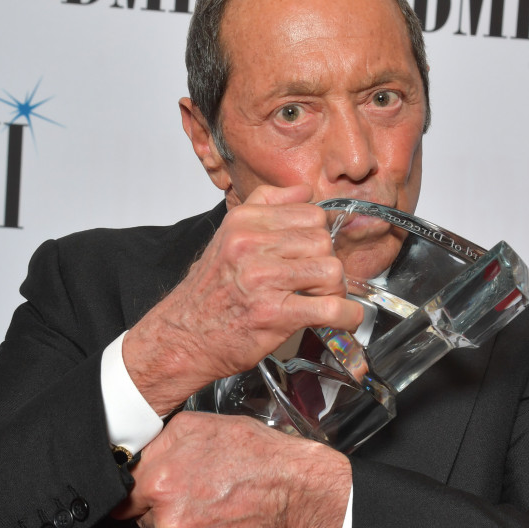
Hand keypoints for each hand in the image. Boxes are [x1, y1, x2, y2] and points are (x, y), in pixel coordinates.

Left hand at [112, 412, 351, 527]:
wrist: (293, 486)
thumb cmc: (250, 452)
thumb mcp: (194, 426)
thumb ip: (154, 445)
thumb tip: (132, 460)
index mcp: (157, 484)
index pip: (124, 500)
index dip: (137, 494)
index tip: (147, 494)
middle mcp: (168, 520)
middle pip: (148, 521)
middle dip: (165, 508)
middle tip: (196, 492)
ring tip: (215, 505)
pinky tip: (224, 524)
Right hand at [122, 183, 363, 415]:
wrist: (183, 337)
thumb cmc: (209, 293)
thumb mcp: (228, 235)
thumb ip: (266, 205)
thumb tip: (303, 190)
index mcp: (244, 221)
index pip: (309, 212)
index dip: (318, 236)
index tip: (312, 254)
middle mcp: (251, 245)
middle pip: (323, 241)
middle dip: (327, 262)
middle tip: (317, 281)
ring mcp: (263, 278)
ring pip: (331, 270)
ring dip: (336, 290)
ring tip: (321, 299)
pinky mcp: (274, 313)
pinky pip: (330, 308)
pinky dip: (346, 317)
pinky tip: (342, 320)